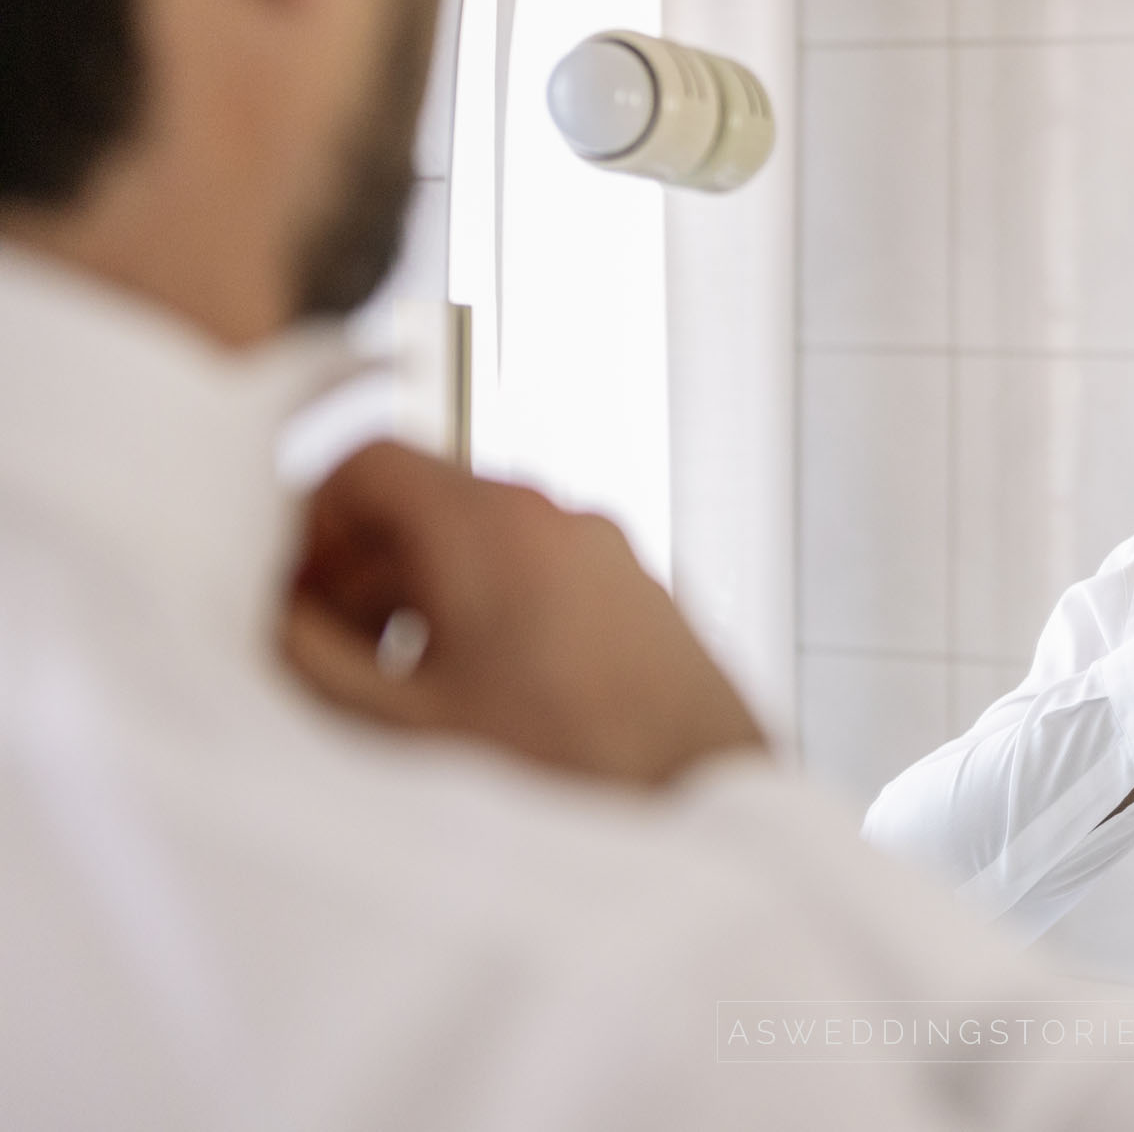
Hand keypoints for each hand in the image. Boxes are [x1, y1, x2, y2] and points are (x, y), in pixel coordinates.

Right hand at [282, 441, 763, 787]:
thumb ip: (307, 657)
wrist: (709, 824)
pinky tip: (476, 708)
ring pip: (486, 549)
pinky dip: (490, 620)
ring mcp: (615, 557)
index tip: (283, 588)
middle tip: (322, 653)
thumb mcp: (397, 726)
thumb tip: (270, 615)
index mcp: (495, 523)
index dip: (305, 522)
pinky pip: (546, 582)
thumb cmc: (566, 780)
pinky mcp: (646, 604)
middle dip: (358, 574)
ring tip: (396, 693)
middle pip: (425, 507)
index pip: (368, 462)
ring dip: (421, 602)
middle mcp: (563, 518)